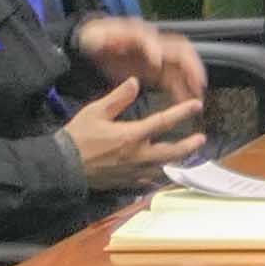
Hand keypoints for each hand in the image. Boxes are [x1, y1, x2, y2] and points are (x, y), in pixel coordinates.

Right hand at [65, 76, 216, 185]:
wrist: (63, 166)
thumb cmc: (77, 137)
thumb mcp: (95, 112)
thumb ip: (118, 98)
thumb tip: (135, 82)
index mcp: (132, 135)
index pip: (164, 122)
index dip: (182, 112)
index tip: (196, 105)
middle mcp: (138, 155)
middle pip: (172, 151)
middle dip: (189, 145)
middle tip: (201, 139)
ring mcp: (134, 172)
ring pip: (163, 168)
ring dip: (177, 162)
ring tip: (186, 156)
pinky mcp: (127, 183)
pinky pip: (149, 181)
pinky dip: (159, 177)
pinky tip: (163, 174)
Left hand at [78, 16, 213, 104]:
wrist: (97, 43)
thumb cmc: (96, 39)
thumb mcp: (93, 38)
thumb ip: (98, 40)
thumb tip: (102, 41)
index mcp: (136, 34)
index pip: (149, 40)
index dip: (153, 50)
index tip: (157, 62)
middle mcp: (153, 43)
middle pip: (179, 49)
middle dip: (189, 64)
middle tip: (196, 80)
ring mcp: (157, 56)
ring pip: (182, 65)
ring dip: (192, 77)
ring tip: (197, 93)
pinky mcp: (156, 69)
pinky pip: (174, 79)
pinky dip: (182, 88)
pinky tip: (186, 100)